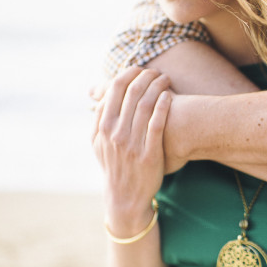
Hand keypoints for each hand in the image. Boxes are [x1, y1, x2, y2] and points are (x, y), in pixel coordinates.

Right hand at [92, 66, 171, 226]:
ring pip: (145, 105)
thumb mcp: (98, 144)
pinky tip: (169, 96)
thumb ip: (98, 119)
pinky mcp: (150, 153)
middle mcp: (115, 134)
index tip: (138, 69)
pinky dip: (163, 106)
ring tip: (165, 79)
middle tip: (155, 71)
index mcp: (102, 128)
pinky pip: (157, 124)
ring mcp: (132, 144)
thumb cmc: (114, 166)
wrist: (125, 197)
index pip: (113, 90)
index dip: (127, 74)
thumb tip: (98, 95)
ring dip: (156, 86)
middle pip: (130, 93)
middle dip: (144, 76)